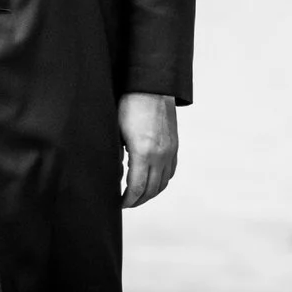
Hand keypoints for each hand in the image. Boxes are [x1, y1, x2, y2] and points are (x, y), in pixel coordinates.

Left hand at [118, 91, 177, 207]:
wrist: (152, 87)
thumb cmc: (130, 105)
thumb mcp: (116, 132)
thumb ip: (116, 157)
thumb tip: (116, 176)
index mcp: (143, 152)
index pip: (137, 188)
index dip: (128, 200)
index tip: (120, 204)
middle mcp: (160, 155)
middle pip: (151, 190)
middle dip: (138, 200)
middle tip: (127, 203)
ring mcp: (170, 151)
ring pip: (163, 183)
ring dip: (151, 193)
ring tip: (138, 195)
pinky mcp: (175, 146)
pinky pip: (170, 171)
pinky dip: (161, 181)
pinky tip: (152, 180)